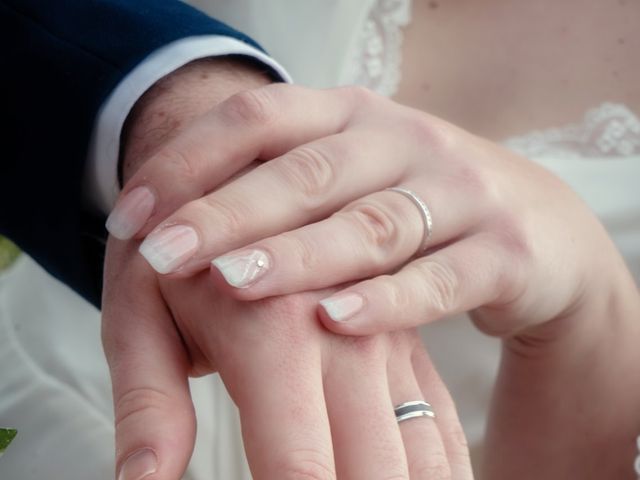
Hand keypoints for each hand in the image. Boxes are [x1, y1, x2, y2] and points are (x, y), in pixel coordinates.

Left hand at [102, 238, 472, 479]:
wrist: (263, 170)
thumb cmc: (194, 244)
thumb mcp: (144, 311)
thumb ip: (148, 403)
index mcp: (273, 331)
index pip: (295, 467)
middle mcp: (347, 333)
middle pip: (373, 468)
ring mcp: (389, 332)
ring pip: (425, 449)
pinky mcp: (408, 337)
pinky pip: (443, 417)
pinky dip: (444, 471)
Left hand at [115, 84, 633, 342]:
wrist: (539, 228)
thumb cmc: (421, 207)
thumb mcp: (355, 180)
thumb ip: (285, 196)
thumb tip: (183, 237)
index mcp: (354, 116)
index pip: (258, 119)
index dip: (189, 161)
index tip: (130, 216)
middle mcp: (406, 141)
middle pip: (307, 173)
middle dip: (228, 213)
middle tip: (163, 253)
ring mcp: (459, 192)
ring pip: (369, 225)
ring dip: (298, 255)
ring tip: (233, 284)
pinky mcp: (504, 251)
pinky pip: (438, 278)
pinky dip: (387, 303)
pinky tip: (333, 323)